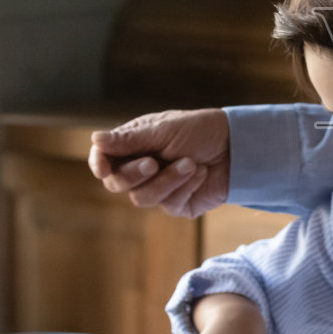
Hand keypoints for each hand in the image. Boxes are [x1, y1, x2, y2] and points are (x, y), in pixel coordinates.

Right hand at [88, 108, 230, 215]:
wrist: (237, 146)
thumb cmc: (200, 130)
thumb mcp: (164, 129)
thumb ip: (130, 139)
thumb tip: (94, 139)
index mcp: (133, 145)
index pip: (104, 158)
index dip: (99, 164)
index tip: (104, 169)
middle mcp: (142, 168)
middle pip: (118, 184)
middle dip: (135, 174)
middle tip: (154, 162)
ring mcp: (159, 188)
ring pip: (142, 198)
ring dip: (168, 180)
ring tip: (191, 163)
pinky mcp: (178, 204)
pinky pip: (170, 204)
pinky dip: (186, 186)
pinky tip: (201, 172)